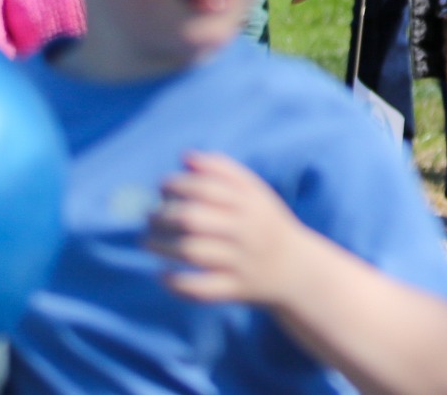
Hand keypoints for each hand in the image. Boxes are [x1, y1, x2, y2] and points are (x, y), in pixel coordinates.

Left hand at [149, 151, 316, 306]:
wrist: (298, 270)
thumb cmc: (266, 224)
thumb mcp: (255, 192)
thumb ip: (223, 170)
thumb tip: (185, 156)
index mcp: (250, 203)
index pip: (205, 188)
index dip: (177, 185)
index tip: (162, 187)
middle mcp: (246, 230)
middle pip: (193, 219)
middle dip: (162, 216)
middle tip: (150, 216)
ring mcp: (241, 261)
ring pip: (192, 252)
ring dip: (161, 246)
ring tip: (148, 241)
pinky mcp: (235, 290)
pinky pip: (200, 288)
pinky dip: (177, 282)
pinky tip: (163, 273)